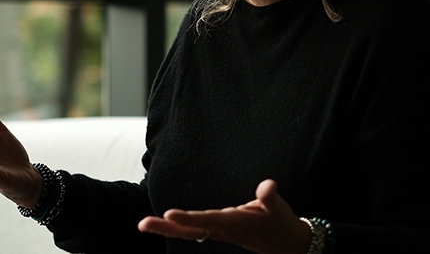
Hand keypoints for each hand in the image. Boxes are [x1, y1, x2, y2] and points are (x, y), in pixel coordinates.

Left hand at [137, 179, 311, 253]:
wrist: (286, 245)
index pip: (208, 220)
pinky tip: (163, 224)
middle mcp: (222, 230)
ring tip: (144, 224)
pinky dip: (178, 227)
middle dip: (166, 228)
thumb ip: (270, 197)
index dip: (189, 219)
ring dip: (167, 228)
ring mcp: (219, 232)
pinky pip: (194, 231)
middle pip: (190, 231)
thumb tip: (267, 186)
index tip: (169, 214)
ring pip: (189, 233)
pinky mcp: (219, 231)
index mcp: (234, 223)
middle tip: (143, 224)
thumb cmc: (280, 222)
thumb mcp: (278, 208)